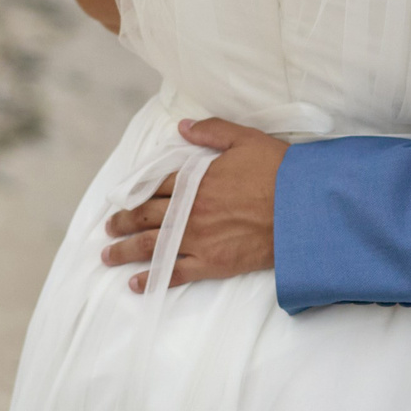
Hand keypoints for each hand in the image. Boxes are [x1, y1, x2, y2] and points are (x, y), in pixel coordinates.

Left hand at [101, 119, 285, 291]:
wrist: (302, 208)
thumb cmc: (277, 171)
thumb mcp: (244, 139)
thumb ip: (210, 131)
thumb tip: (182, 127)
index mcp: (196, 180)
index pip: (156, 187)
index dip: (136, 193)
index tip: (121, 200)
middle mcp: (190, 211)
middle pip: (147, 216)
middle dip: (123, 222)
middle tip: (109, 228)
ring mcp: (198, 239)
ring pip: (152, 245)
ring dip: (126, 250)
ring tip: (108, 256)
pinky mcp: (212, 263)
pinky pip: (174, 273)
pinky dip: (152, 279)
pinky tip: (136, 283)